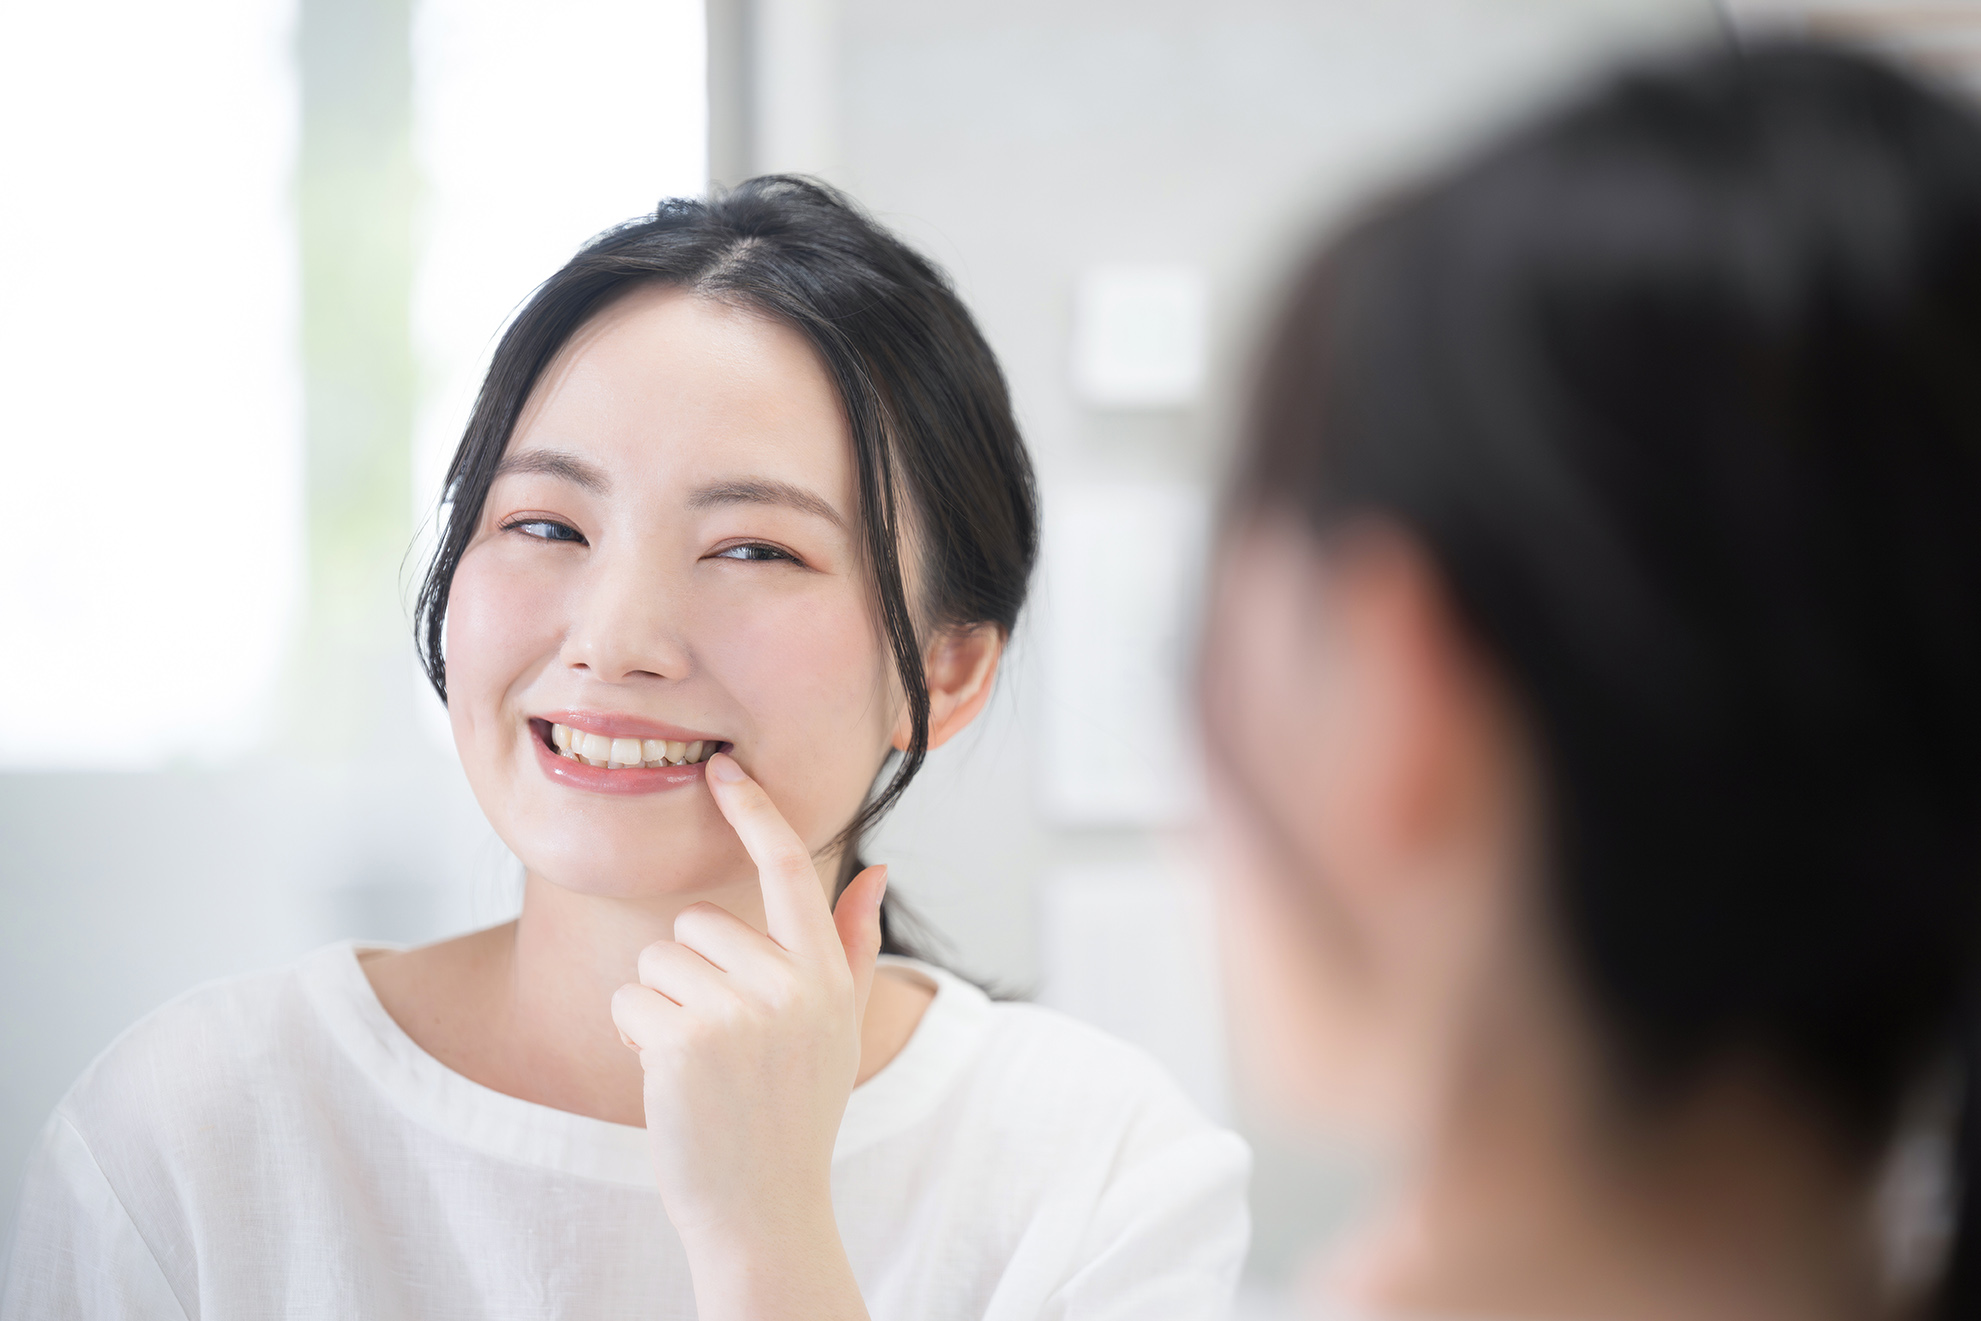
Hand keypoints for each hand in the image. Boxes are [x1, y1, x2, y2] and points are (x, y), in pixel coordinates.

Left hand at [609, 751, 883, 1315]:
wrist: (763, 1209)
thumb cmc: (795, 1113)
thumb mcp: (838, 1026)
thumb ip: (852, 946)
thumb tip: (877, 870)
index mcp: (826, 974)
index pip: (789, 869)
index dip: (753, 812)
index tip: (722, 769)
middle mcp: (789, 984)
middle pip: (698, 924)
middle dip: (689, 973)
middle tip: (718, 1041)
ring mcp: (739, 1011)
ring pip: (657, 961)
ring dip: (659, 1008)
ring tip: (696, 1064)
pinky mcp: (686, 1039)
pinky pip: (627, 1002)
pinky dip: (633, 1038)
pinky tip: (669, 1081)